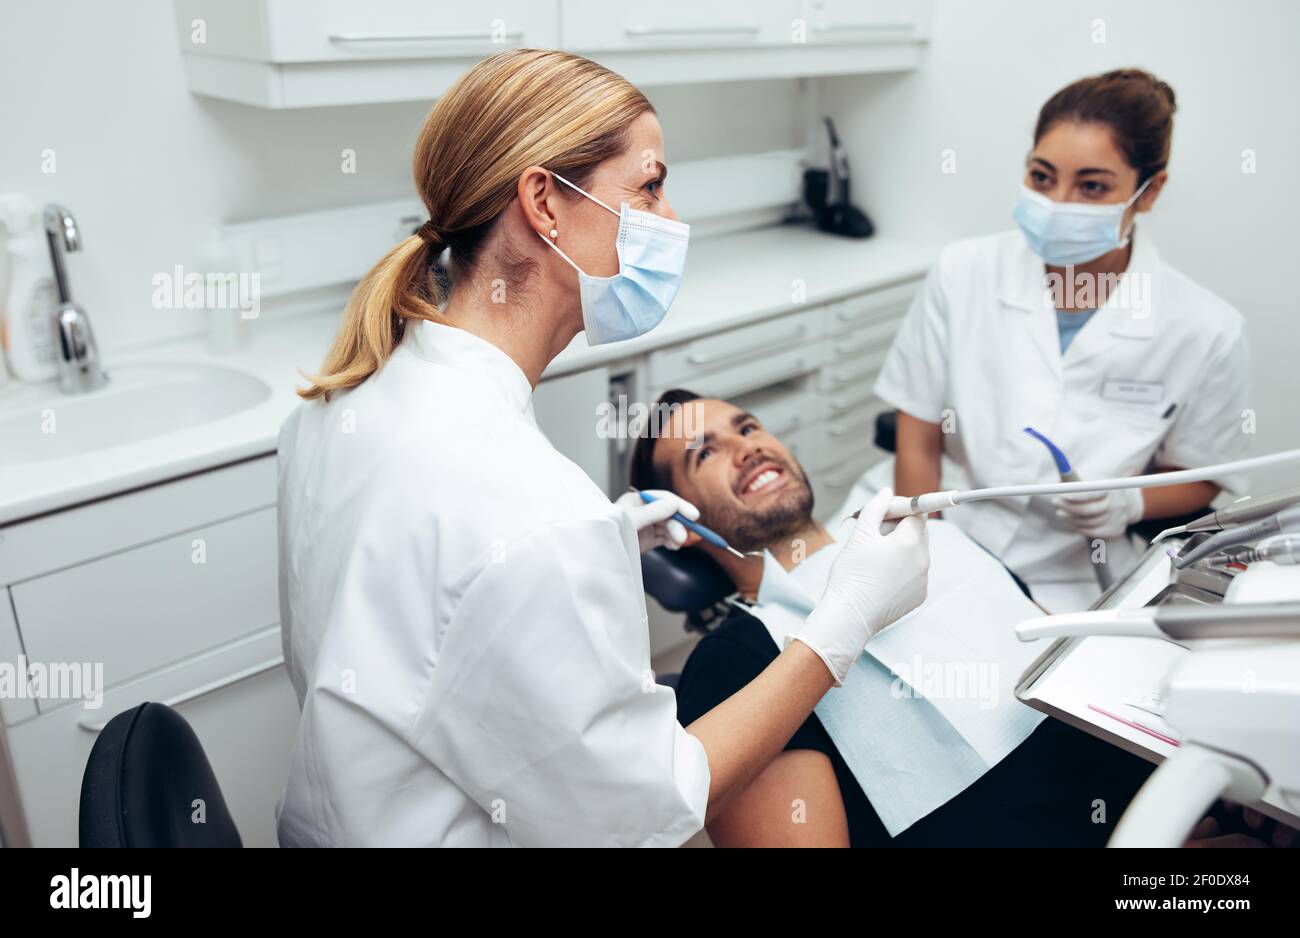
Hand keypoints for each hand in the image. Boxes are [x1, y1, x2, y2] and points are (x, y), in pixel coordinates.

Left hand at [615, 490, 701, 553]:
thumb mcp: (631, 520)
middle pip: (669, 514)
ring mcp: (646, 526)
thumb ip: (653, 512)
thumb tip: (674, 504)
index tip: (693, 516)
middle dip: (677, 525)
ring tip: (677, 544)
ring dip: (676, 534)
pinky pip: (666, 538)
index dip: (680, 506)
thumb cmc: (610, 533)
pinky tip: (673, 546)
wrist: (602, 555)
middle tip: (682, 538)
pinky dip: (672, 542)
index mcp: (637, 500)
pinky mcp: (648, 540)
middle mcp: (643, 511)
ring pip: (669, 527)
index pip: (663, 498)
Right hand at [793, 487, 929, 683]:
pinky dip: (901, 569)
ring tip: (874, 558)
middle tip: (874, 534)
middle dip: (899, 527)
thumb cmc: (850, 575)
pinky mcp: (918, 596)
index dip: (899, 509)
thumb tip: (886, 492)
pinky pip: (914, 573)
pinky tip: (880, 576)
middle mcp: (923, 561)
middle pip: (918, 532)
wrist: (848, 618)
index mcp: (910, 542)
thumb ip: (876, 508)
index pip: (917, 513)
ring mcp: (922, 581)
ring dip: (900, 549)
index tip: (883, 513)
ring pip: (916, 553)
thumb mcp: (859, 535)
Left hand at [1052, 487, 1143, 538]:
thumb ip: (1074, 480)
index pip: (1093, 493)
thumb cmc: (1098, 488)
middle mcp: (1117, 502)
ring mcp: (1118, 517)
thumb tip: (1056, 482)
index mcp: (1110, 487)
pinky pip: (1094, 532)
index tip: (1060, 496)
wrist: (1124, 502)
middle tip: (1055, 503)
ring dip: (1071, 519)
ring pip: (1089, 522)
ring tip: (1061, 513)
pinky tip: (1072, 522)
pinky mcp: (1116, 529)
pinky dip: (1080, 528)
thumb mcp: (1089, 479)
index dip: (1076, 496)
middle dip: (1070, 508)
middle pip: (1091, 510)